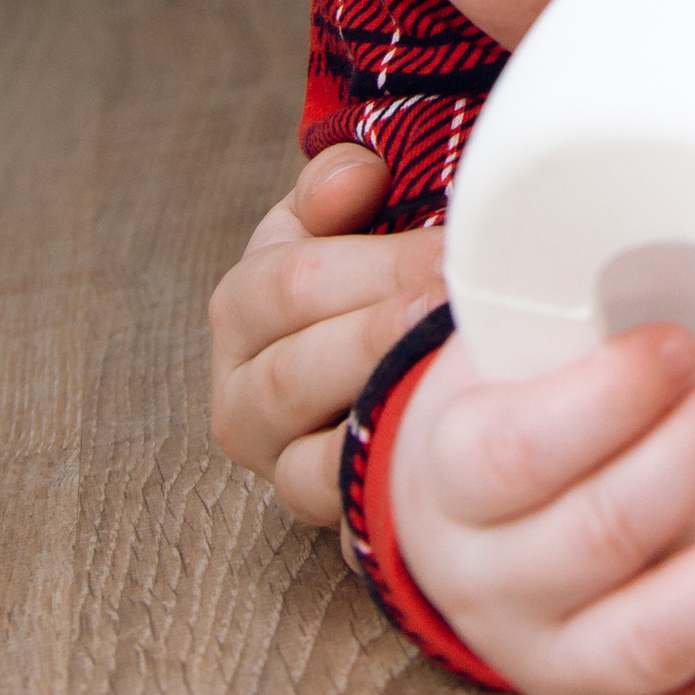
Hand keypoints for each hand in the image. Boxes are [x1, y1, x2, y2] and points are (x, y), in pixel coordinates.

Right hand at [209, 142, 447, 524]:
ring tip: (453, 380)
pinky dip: (392, 487)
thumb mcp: (336, 214)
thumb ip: (336, 184)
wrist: (361, 341)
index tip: (448, 253)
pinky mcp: (324, 513)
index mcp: (242, 309)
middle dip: (382, 338)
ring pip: (311, 455)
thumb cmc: (361, 267)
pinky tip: (444, 457)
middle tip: (454, 315)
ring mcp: (279, 465)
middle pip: (294, 373)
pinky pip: (348, 516)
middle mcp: (240, 397)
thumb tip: (356, 177)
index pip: (293, 286)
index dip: (377, 266)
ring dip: (384, 416)